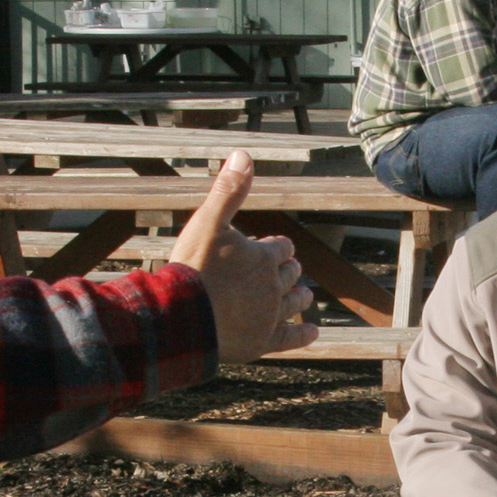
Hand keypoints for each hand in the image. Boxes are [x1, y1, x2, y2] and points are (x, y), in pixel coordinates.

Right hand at [170, 151, 317, 361]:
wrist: (183, 318)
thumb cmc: (193, 268)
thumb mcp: (207, 222)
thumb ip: (228, 191)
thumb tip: (244, 154)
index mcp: (264, 256)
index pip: (282, 247)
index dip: (277, 246)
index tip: (270, 247)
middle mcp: (274, 286)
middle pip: (290, 273)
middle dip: (287, 269)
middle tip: (285, 270)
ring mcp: (271, 315)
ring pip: (296, 302)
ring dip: (299, 296)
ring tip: (302, 295)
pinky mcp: (264, 342)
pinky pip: (292, 339)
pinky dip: (304, 334)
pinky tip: (313, 332)